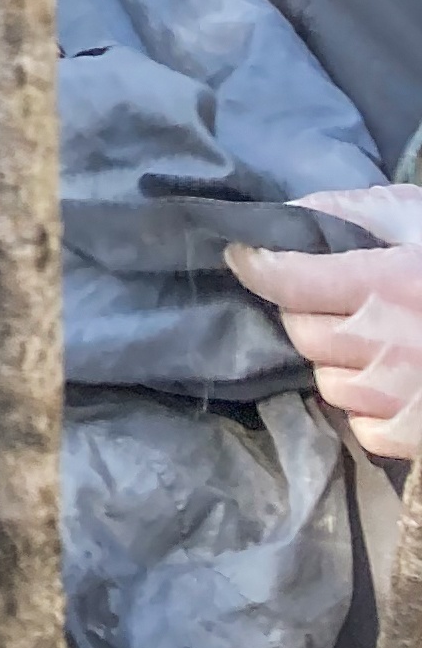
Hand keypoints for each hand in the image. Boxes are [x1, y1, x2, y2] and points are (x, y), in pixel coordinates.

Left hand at [229, 191, 421, 456]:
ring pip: (326, 379)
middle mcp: (383, 342)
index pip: (286, 278)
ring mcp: (398, 395)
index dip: (256, 263)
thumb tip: (287, 213)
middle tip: (335, 299)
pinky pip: (358, 423)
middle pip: (300, 331)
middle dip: (307, 312)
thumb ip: (351, 211)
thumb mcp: (415, 215)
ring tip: (375, 341)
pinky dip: (367, 405)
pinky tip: (395, 381)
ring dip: (337, 360)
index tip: (242, 255)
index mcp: (383, 282)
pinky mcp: (412, 436)